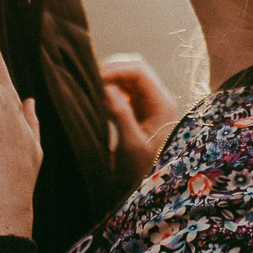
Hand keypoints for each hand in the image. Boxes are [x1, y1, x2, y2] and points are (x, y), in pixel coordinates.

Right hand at [99, 53, 179, 181]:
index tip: (95, 78)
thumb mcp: (130, 144)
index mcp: (162, 104)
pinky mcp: (139, 107)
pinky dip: (110, 87)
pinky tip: (97, 97)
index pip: (140, 72)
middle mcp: (158, 98)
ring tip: (91, 88)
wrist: (146, 184)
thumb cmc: (140, 169)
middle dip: (112, 69)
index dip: (116, 69)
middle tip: (90, 80)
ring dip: (110, 77)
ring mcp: (149, 101)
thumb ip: (120, 115)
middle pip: (135, 68)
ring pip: (128, 76)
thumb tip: (107, 88)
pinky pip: (124, 87)